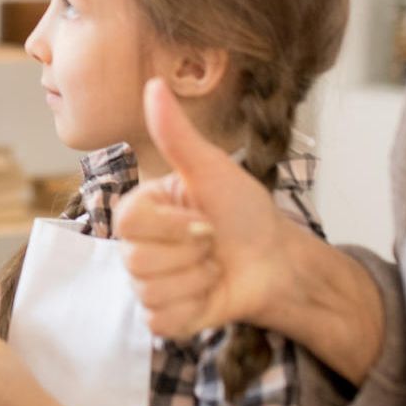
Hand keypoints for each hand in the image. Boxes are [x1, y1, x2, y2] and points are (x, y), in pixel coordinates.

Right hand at [113, 78, 295, 337]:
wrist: (278, 261)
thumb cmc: (245, 212)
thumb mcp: (212, 170)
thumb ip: (177, 134)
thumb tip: (153, 84)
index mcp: (142, 208)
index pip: (128, 223)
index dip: (171, 227)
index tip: (204, 221)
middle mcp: (138, 245)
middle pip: (137, 261)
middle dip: (191, 255)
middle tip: (213, 245)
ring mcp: (149, 283)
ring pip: (151, 291)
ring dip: (197, 282)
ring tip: (214, 268)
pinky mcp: (164, 316)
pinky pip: (161, 321)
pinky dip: (194, 311)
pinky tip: (209, 295)